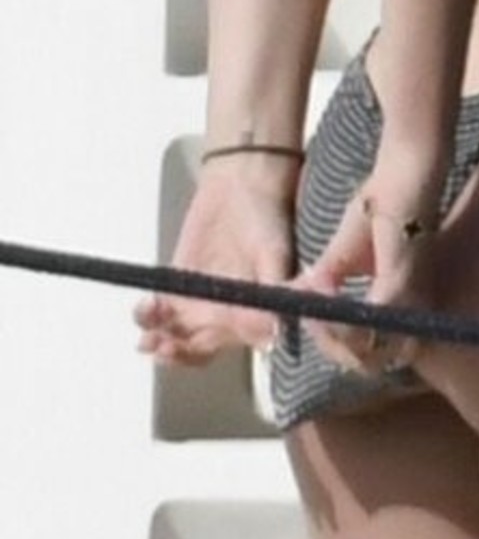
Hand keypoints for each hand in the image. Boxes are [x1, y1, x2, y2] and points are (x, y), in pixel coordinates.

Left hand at [134, 166, 295, 366]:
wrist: (244, 185)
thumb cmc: (268, 219)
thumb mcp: (274, 255)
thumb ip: (272, 293)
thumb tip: (271, 330)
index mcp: (253, 315)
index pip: (229, 346)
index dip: (212, 353)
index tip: (194, 349)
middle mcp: (227, 315)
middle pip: (198, 347)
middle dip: (178, 353)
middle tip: (164, 348)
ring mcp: (200, 301)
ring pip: (176, 333)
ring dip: (160, 339)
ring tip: (149, 336)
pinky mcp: (178, 283)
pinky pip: (161, 309)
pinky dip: (149, 315)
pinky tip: (145, 309)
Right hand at [297, 185, 435, 378]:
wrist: (405, 170)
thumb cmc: (382, 206)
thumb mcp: (343, 253)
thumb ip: (323, 282)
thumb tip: (295, 303)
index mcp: (401, 310)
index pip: (369, 356)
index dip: (332, 347)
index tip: (308, 321)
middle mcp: (413, 312)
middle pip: (370, 362)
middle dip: (330, 346)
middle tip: (309, 316)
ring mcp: (410, 299)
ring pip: (372, 349)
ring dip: (335, 334)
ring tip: (314, 304)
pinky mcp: (402, 279)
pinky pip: (373, 318)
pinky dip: (342, 315)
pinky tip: (321, 292)